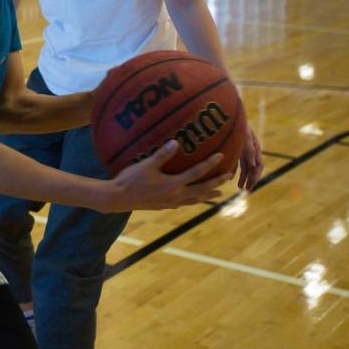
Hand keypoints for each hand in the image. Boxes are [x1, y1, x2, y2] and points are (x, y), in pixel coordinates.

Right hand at [102, 141, 229, 212]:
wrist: (118, 198)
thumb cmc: (131, 180)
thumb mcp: (146, 165)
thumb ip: (162, 155)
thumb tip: (176, 142)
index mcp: (173, 184)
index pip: (197, 173)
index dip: (210, 164)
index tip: (222, 156)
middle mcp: (175, 195)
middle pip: (201, 189)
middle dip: (217, 183)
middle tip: (229, 177)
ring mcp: (170, 203)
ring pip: (194, 200)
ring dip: (208, 195)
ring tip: (218, 194)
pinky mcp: (163, 206)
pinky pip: (184, 204)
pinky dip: (192, 201)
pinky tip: (191, 200)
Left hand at [237, 125, 263, 191]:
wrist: (228, 115)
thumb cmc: (239, 125)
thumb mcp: (245, 135)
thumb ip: (249, 149)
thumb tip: (255, 165)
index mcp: (255, 148)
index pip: (259, 165)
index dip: (256, 175)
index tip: (252, 184)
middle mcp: (250, 150)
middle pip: (252, 168)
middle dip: (251, 179)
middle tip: (246, 190)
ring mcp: (242, 150)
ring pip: (245, 167)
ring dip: (244, 177)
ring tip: (241, 188)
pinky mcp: (235, 150)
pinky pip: (237, 162)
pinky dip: (235, 170)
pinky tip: (232, 178)